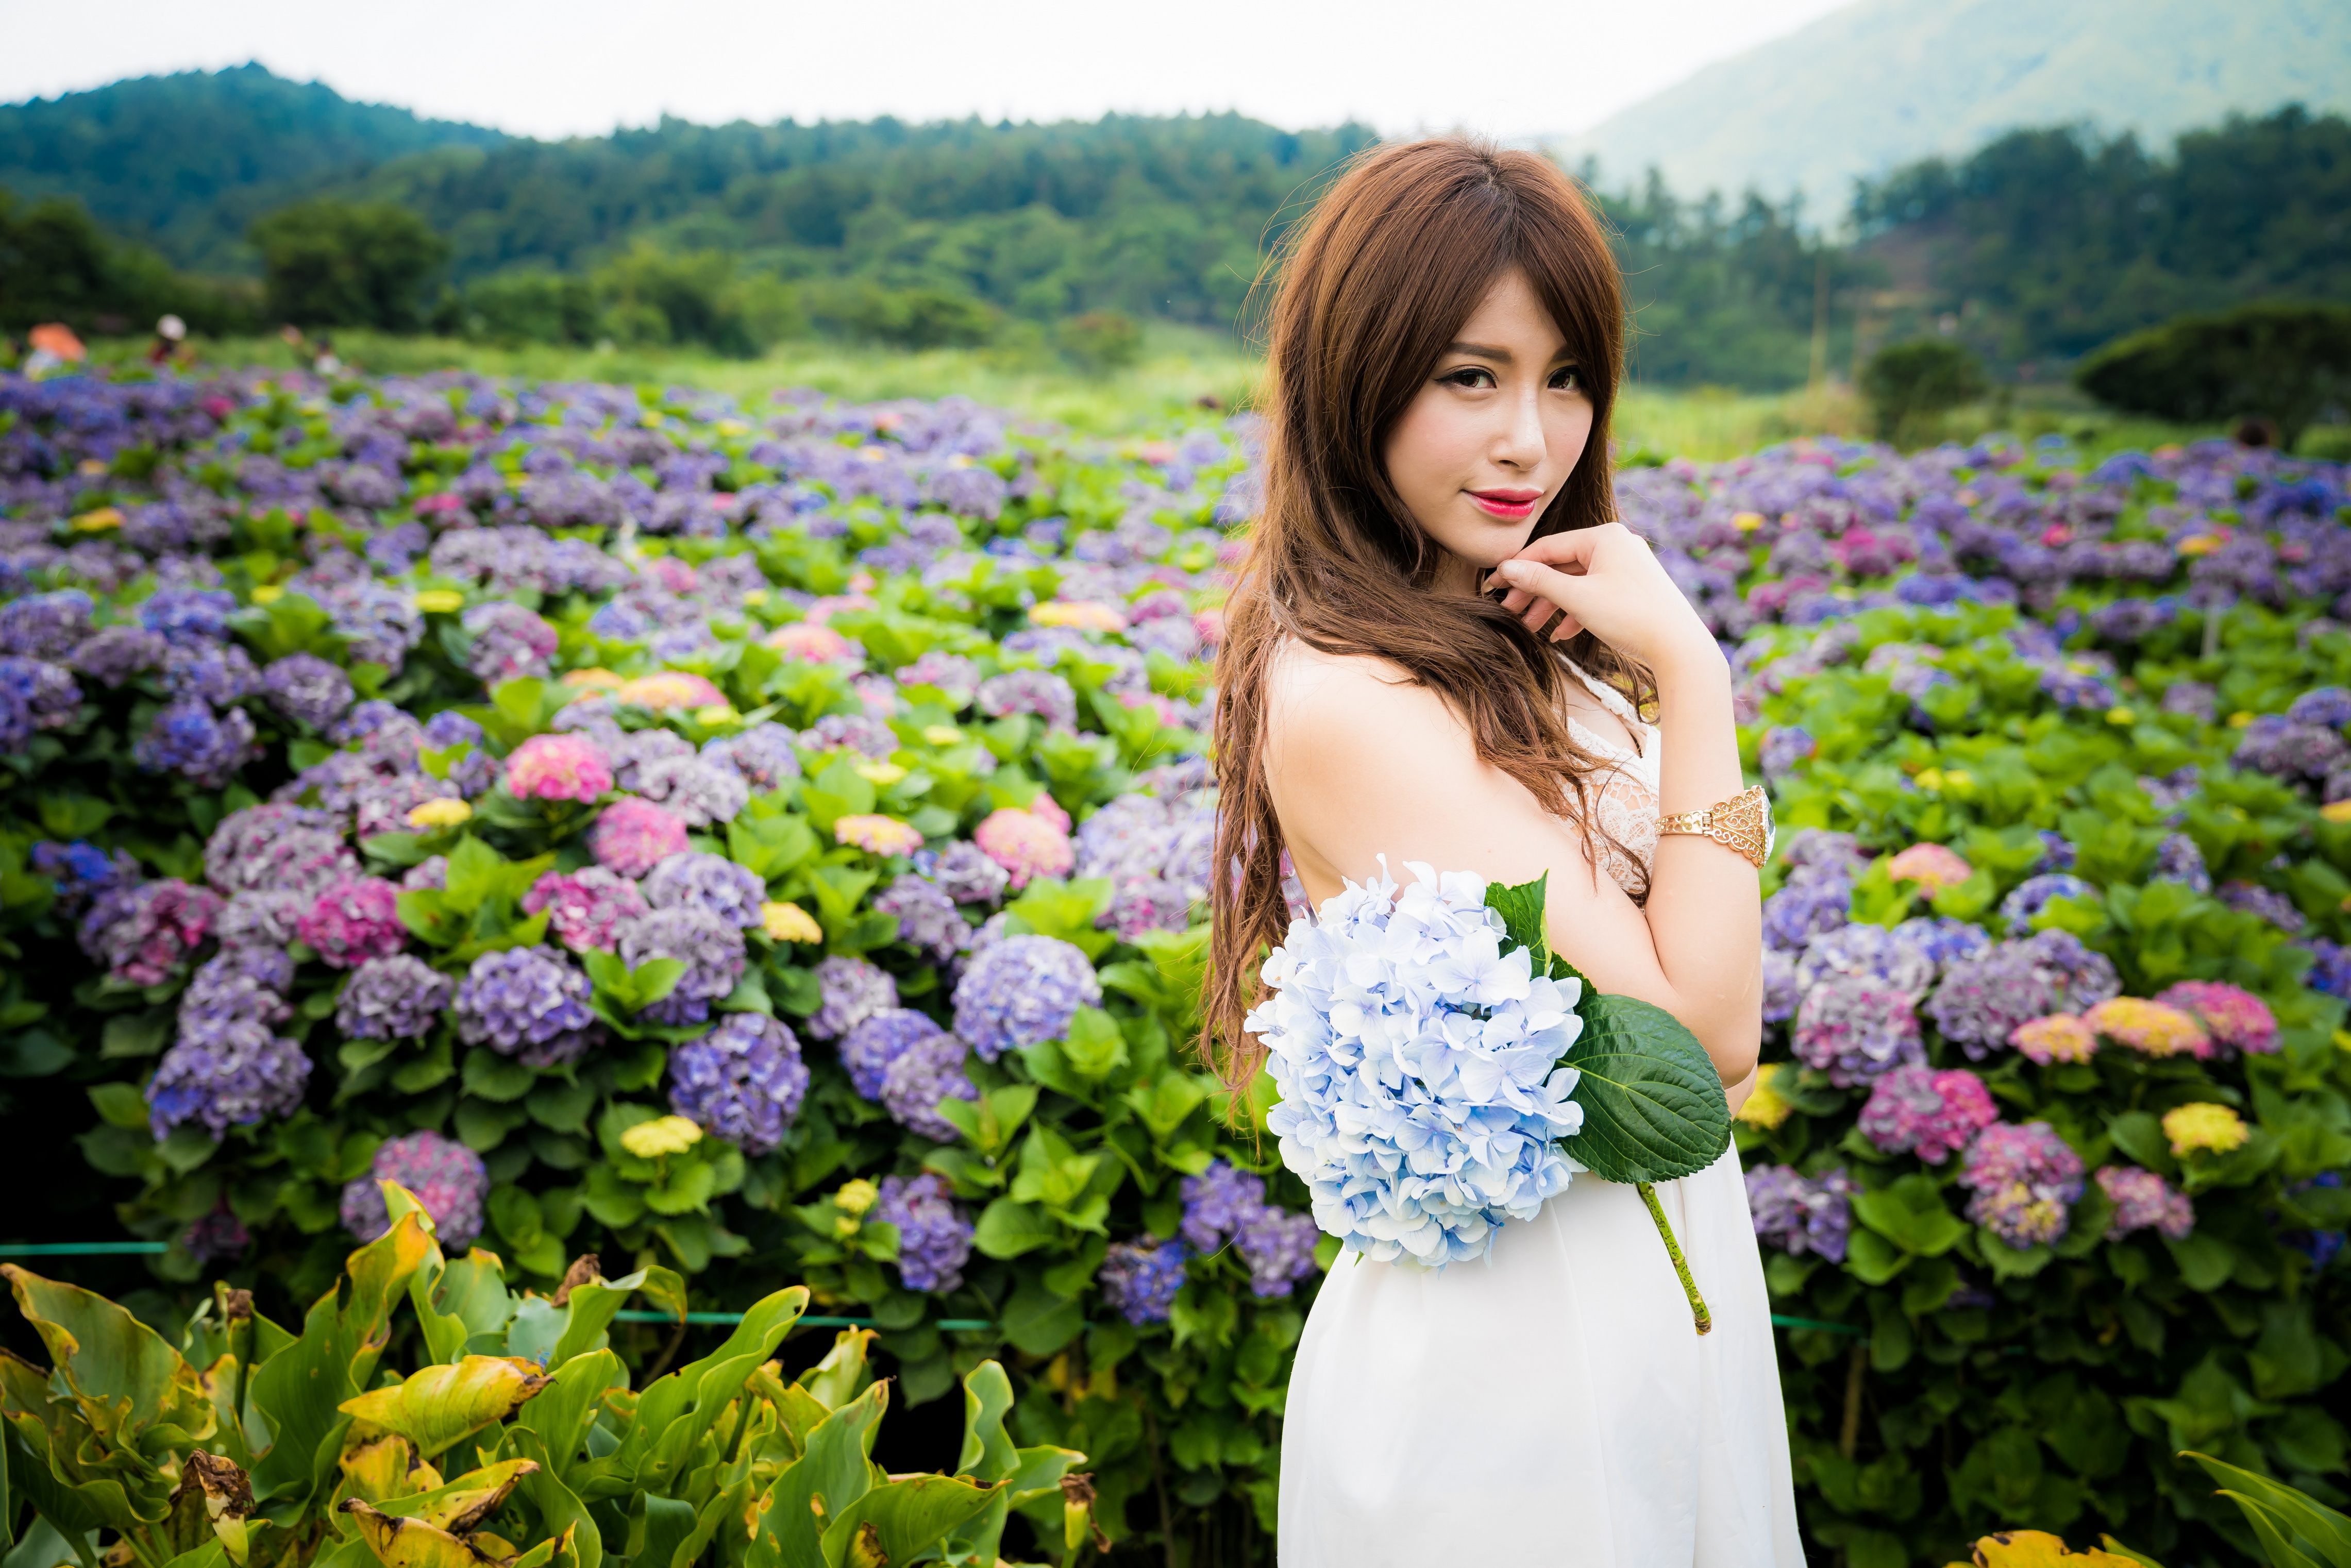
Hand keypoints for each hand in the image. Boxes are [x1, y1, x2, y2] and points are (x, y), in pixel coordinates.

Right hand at [1489, 523, 1716, 676]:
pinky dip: (1577, 610)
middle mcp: (1618, 544)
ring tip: (1531, 627)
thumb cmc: (1630, 616)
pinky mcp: (1635, 587)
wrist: (1679, 646)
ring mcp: (1629, 566)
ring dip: (1553, 604)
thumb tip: (1507, 568)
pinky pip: (1597, 593)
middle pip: (1563, 564)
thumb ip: (1539, 581)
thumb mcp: (1577, 597)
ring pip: (1579, 581)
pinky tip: (1561, 633)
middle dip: (1534, 590)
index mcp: (1605, 536)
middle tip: (1509, 611)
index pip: (1549, 547)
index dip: (1518, 567)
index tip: (1494, 585)